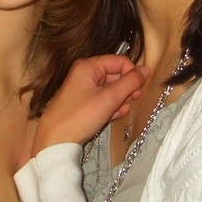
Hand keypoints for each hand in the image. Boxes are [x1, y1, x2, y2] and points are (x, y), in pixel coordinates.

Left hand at [32, 55, 148, 155]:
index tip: (137, 91)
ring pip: (113, 90)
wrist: (55, 140)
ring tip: (114, 113)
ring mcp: (85, 88)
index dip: (132, 75)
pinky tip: (109, 118)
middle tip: (126, 104)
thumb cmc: (79, 116)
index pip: (121, 61)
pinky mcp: (85, 102)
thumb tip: (146, 70)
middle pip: (117, 75)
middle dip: (125, 91)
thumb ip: (130, 83)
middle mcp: (87, 73)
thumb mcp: (109, 98)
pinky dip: (110, 108)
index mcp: (89, 66)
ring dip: (119, 102)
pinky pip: (105, 100)